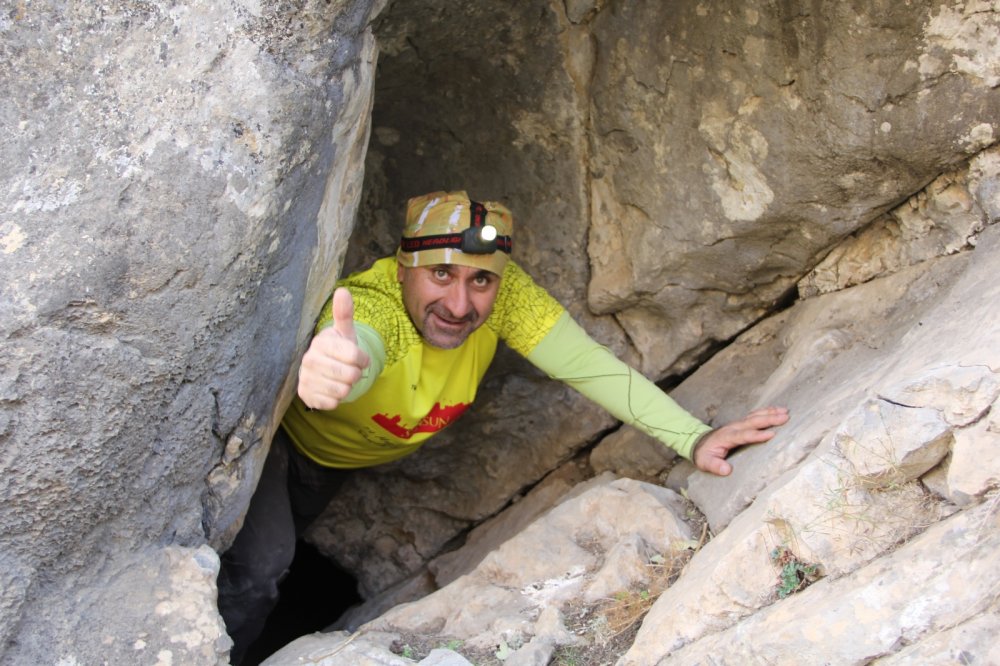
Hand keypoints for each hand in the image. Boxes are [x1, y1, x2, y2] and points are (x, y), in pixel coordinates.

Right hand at [297, 288, 370, 410]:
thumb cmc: (337, 349)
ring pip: (343, 391)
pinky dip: (336, 399)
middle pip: (350, 375)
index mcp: (321, 343)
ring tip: (340, 379)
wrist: (322, 370)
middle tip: (350, 370)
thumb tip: (342, 290)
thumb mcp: (344, 332)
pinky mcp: (306, 396)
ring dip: (347, 387)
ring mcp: (306, 379)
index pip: (354, 355)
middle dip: (356, 374)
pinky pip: (332, 404)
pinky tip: (331, 389)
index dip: (362, 359)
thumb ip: (344, 313)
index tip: (359, 358)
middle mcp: (309, 360)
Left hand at [692, 406, 789, 475]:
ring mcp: (737, 424)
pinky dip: (766, 412)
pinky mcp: (741, 424)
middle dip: (769, 419)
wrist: (698, 443)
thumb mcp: (705, 463)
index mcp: (726, 437)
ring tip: (785, 411)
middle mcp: (733, 428)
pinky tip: (776, 410)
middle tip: (785, 417)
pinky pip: (754, 416)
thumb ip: (715, 466)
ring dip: (770, 413)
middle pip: (753, 422)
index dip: (757, 435)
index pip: (743, 436)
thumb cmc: (704, 454)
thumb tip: (726, 470)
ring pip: (755, 416)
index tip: (772, 435)